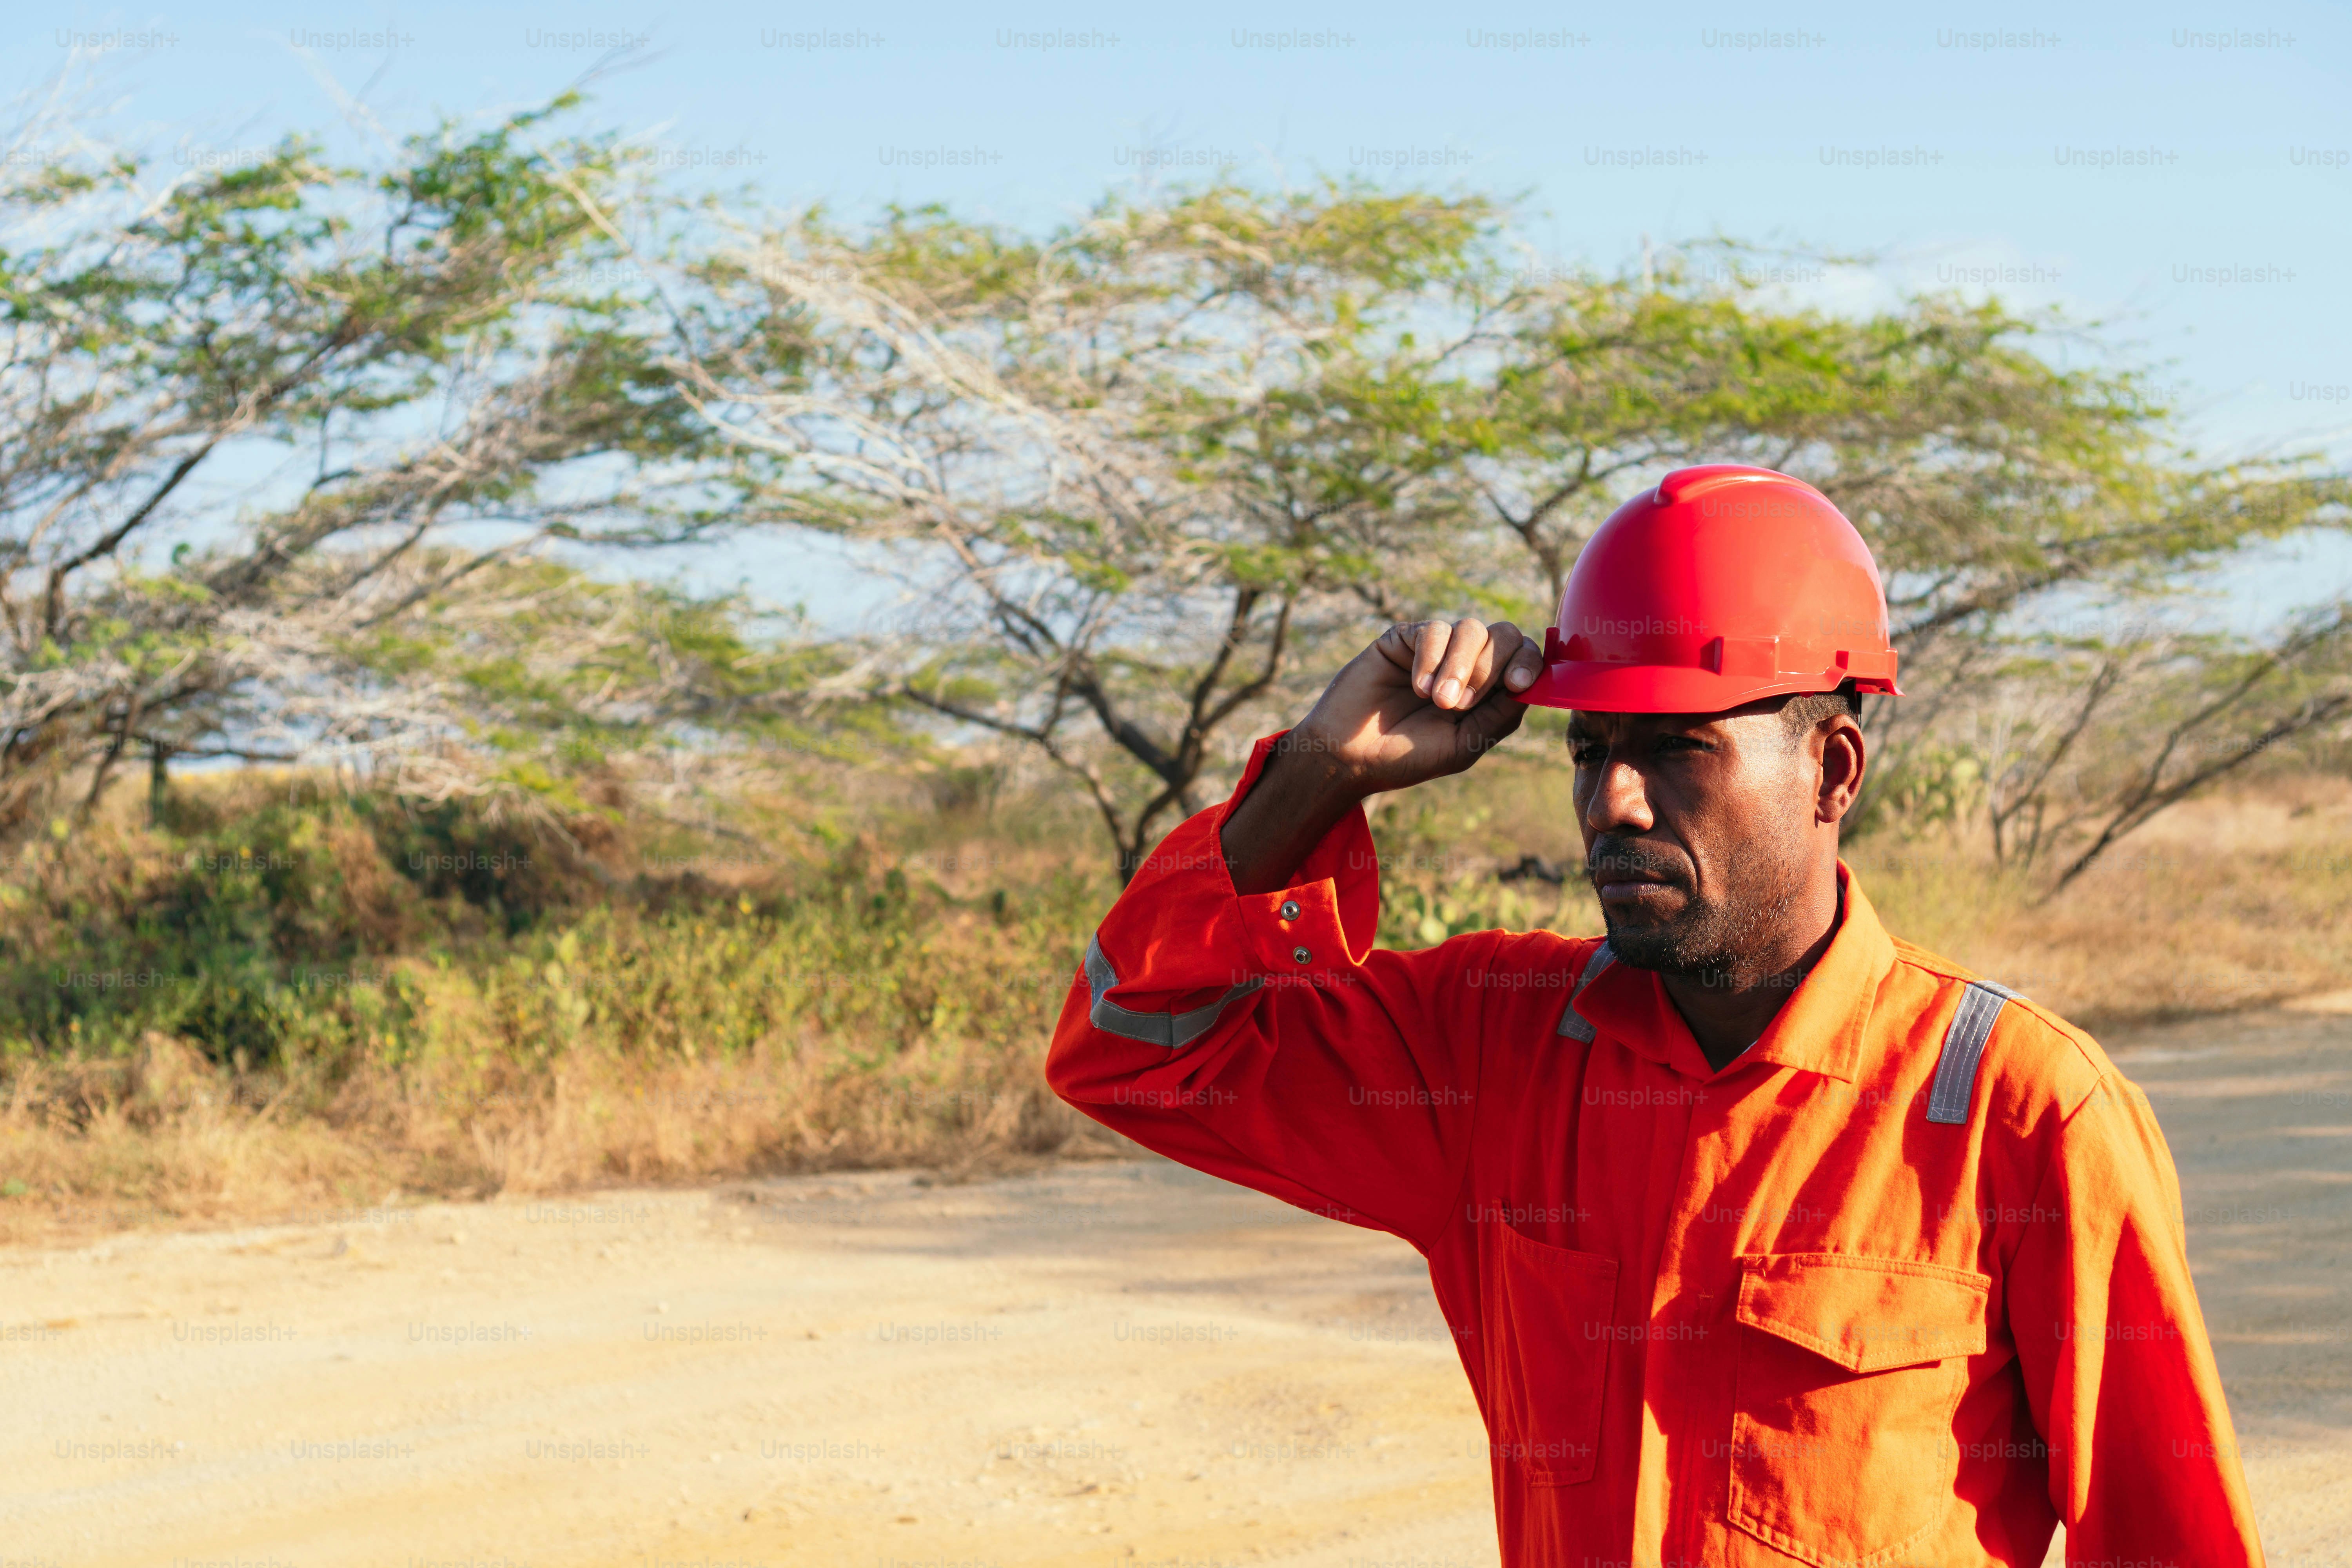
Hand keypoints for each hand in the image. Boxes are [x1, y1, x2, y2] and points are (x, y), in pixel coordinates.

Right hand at [1220, 618, 1543, 893]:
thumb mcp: (1464, 745)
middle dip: (1489, 669)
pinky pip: (1433, 630)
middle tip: (1458, 706)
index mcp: (1488, 689)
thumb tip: (1532, 684)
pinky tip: (1417, 687)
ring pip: (1471, 628)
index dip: (1528, 663)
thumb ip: (1500, 715)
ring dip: (1461, 665)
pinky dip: (1430, 659)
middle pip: (1504, 635)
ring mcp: (1436, 648)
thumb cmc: (1407, 757)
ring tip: (1436, 700)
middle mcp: (1467, 663)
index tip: (1518, 684)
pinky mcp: (1404, 638)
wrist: (1350, 756)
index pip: (1524, 658)